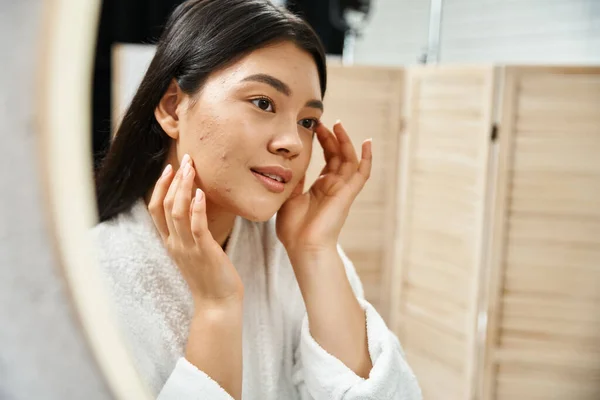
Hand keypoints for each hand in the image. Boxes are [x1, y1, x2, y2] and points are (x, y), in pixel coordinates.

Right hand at [148, 154, 243, 309]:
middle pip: (165, 206)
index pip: (156, 210)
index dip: (160, 187)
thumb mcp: (196, 250)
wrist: (217, 304)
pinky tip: (200, 193)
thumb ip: (192, 232)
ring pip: (177, 212)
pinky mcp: (204, 252)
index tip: (169, 168)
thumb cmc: (211, 276)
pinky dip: (196, 208)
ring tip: (192, 169)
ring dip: (183, 188)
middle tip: (185, 160)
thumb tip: (197, 208)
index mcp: (171, 242)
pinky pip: (196, 227)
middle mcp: (175, 243)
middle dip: (173, 180)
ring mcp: (188, 248)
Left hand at [276, 121, 371, 255]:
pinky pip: (362, 174)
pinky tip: (367, 142)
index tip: (314, 127)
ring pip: (349, 160)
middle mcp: (333, 186)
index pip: (326, 159)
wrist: (302, 247)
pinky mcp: (347, 194)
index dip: (323, 142)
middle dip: (332, 138)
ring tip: (337, 125)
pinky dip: (366, 158)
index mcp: (320, 187)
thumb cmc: (293, 229)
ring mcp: (342, 190)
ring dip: (345, 142)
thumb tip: (292, 162)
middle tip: (323, 122)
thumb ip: (294, 180)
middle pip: (338, 156)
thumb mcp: (288, 197)